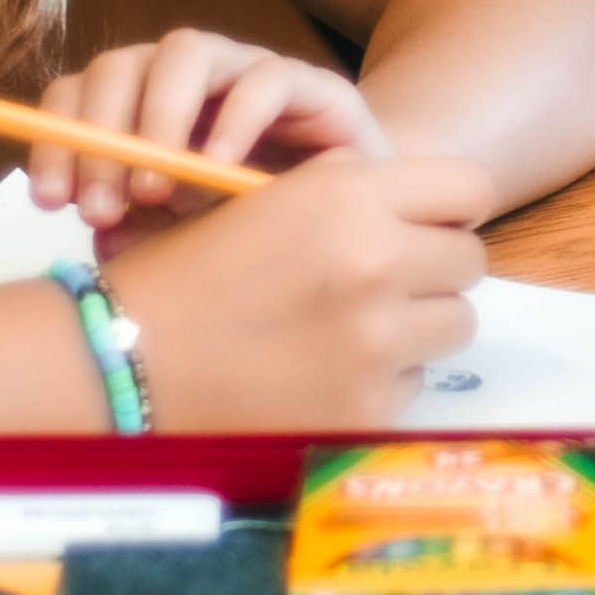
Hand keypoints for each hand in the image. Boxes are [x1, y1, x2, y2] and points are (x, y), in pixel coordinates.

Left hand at [24, 27, 388, 232]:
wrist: (361, 229)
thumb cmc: (259, 235)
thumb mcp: (185, 241)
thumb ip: (140, 233)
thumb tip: (99, 234)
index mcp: (143, 110)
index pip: (78, 98)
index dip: (54, 138)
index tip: (50, 200)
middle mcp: (188, 82)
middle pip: (120, 65)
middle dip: (99, 133)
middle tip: (98, 205)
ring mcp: (247, 74)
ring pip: (186, 51)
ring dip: (159, 116)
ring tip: (154, 187)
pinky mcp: (310, 87)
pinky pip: (265, 78)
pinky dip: (235, 119)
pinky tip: (218, 169)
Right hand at [95, 145, 488, 427]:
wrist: (125, 361)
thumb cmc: (188, 274)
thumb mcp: (267, 200)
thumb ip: (349, 192)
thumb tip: (421, 204)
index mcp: (347, 196)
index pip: (468, 187)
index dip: (449, 207)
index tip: (429, 224)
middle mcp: (374, 261)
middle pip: (469, 260)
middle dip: (434, 269)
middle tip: (387, 283)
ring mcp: (375, 340)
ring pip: (454, 324)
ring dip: (418, 326)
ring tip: (355, 328)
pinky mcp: (367, 406)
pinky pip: (414, 383)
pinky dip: (382, 380)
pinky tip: (324, 373)